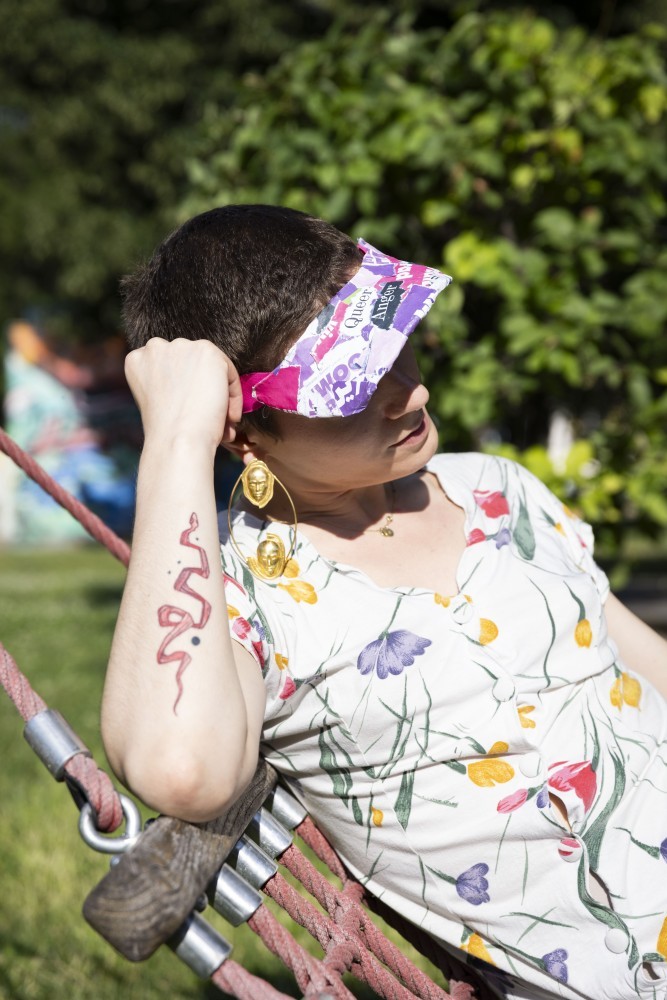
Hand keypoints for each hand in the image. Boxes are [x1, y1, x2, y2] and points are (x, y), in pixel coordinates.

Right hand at [125, 338, 243, 450]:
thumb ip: (168, 384)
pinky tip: (228, 418)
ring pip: (210, 368)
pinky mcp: (206, 351)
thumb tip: (196, 386)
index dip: (183, 390)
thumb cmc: (168, 432)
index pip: (168, 367)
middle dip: (201, 388)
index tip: (192, 411)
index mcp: (136, 360)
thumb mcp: (157, 401)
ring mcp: (181, 347)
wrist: (178, 440)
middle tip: (210, 416)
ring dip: (218, 392)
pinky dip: (233, 396)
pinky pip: (228, 372)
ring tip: (222, 420)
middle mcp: (155, 347)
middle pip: (189, 364)